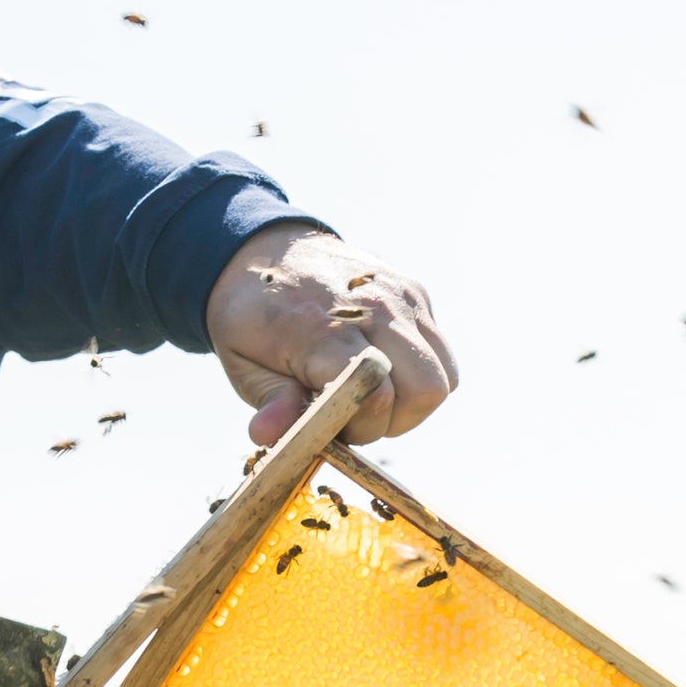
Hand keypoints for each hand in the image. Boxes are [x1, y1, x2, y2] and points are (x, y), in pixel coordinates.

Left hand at [204, 221, 457, 446]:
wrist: (266, 250)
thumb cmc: (252, 317)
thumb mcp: (241, 362)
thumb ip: (267, 400)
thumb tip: (270, 435)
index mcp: (322, 326)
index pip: (375, 391)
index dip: (358, 424)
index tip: (329, 422)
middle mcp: (375, 305)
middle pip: (424, 390)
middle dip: (393, 420)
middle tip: (354, 414)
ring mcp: (402, 296)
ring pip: (443, 377)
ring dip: (411, 402)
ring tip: (371, 393)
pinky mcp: (417, 294)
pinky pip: (442, 356)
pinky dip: (419, 376)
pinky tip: (384, 369)